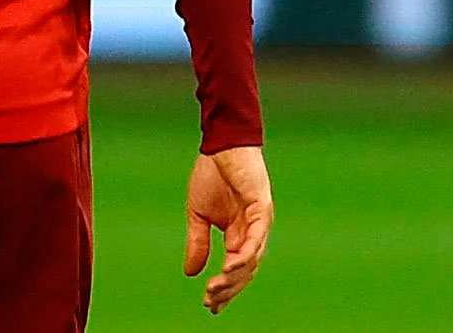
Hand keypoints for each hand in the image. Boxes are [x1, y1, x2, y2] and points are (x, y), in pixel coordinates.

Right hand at [184, 146, 273, 314]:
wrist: (219, 145)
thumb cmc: (211, 176)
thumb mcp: (198, 215)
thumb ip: (198, 243)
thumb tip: (191, 274)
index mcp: (239, 234)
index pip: (235, 270)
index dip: (224, 290)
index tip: (209, 306)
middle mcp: (252, 232)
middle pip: (245, 271)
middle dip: (228, 289)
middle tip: (210, 301)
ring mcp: (259, 221)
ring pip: (251, 259)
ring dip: (234, 277)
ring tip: (216, 289)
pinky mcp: (262, 208)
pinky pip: (256, 238)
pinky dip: (245, 254)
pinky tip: (230, 265)